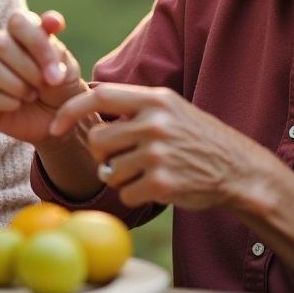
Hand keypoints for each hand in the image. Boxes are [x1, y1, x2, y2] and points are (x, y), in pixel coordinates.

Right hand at [0, 10, 87, 145]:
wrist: (57, 120)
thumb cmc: (60, 87)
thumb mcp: (66, 66)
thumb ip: (55, 45)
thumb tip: (53, 21)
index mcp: (20, 32)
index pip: (18, 21)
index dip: (37, 43)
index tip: (56, 69)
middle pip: (0, 44)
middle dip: (29, 68)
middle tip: (46, 84)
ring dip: (18, 86)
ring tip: (32, 95)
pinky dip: (7, 102)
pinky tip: (18, 105)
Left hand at [50, 83, 282, 212]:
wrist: (239, 169)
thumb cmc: (198, 139)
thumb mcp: (171, 109)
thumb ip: (134, 107)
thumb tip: (86, 109)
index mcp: (154, 99)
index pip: (98, 96)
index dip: (70, 111)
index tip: (55, 126)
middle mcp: (154, 123)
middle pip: (98, 140)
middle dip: (102, 156)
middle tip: (120, 159)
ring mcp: (158, 154)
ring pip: (110, 172)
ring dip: (121, 178)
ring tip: (148, 172)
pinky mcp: (162, 184)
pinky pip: (126, 194)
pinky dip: (136, 196)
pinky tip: (158, 188)